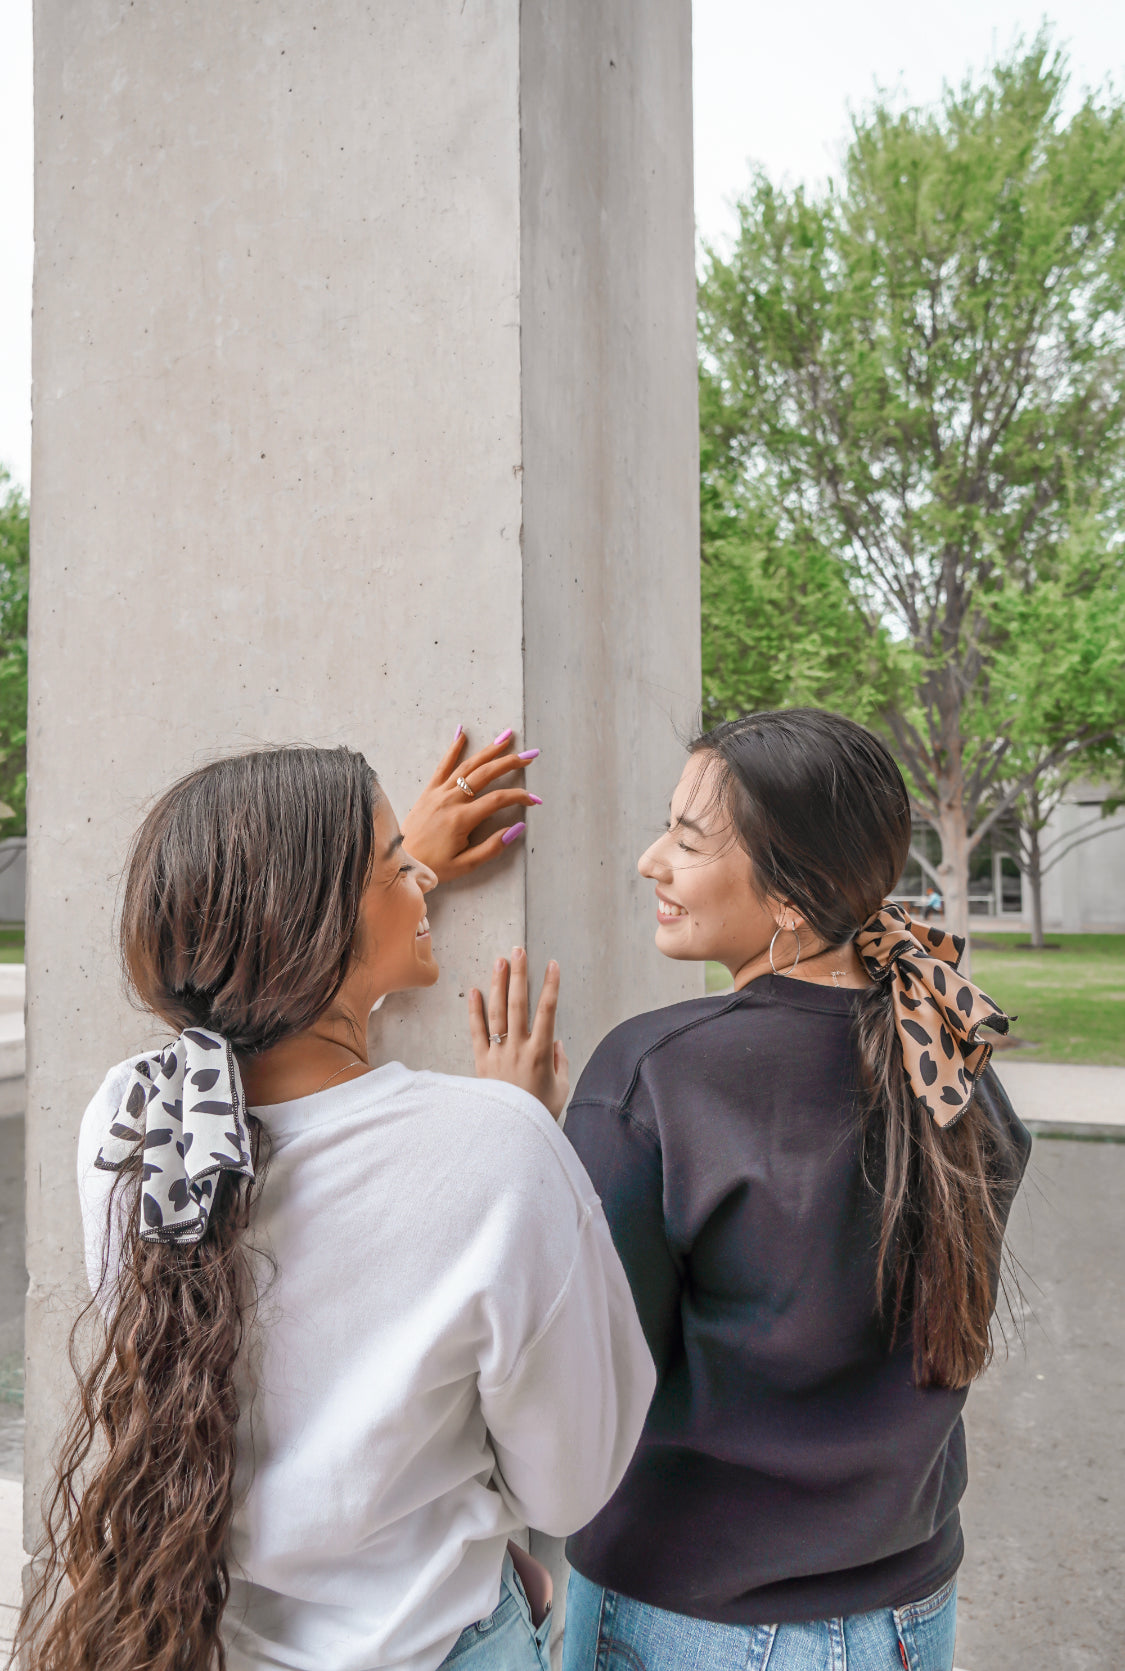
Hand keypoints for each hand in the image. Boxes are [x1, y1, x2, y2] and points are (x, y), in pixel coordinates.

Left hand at [401, 728, 541, 882]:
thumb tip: (516, 828)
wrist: (400, 861)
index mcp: (462, 819)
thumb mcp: (466, 865)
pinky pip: (442, 766)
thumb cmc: (434, 866)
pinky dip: (453, 749)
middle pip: (485, 774)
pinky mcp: (429, 791)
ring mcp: (438, 793)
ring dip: (488, 750)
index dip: (520, 797)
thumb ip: (492, 847)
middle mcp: (450, 800)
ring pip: (467, 765)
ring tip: (506, 737)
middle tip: (529, 756)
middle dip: (510, 762)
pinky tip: (461, 734)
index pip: (498, 799)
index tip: (534, 799)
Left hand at [469, 948, 569, 1119]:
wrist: (510, 1134)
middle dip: (519, 974)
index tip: (553, 965)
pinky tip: (474, 990)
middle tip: (519, 951)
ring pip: (497, 1012)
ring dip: (499, 984)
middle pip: (518, 1003)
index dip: (551, 985)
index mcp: (541, 1053)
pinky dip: (474, 1011)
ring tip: (500, 961)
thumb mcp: (560, 1089)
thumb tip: (556, 1042)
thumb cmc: (538, 1113)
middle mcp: (518, 1047)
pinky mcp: (481, 1062)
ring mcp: (497, 1053)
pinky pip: (476, 1032)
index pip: (548, 1010)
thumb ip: (560, 1063)